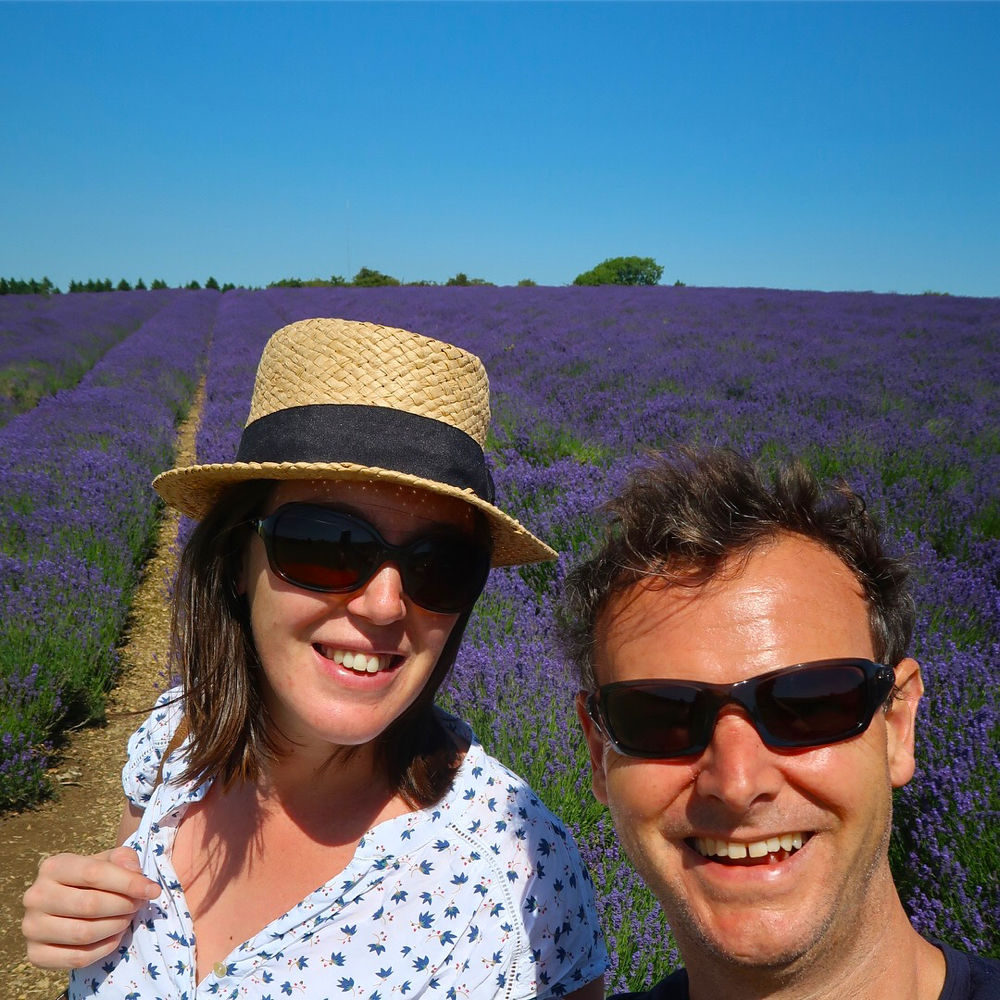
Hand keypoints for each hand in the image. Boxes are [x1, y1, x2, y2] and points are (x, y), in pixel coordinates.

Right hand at [22, 847, 160, 969]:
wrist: (65, 903)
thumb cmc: (92, 878)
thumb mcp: (107, 860)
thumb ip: (123, 858)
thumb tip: (133, 871)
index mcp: (53, 866)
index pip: (94, 874)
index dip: (129, 883)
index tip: (153, 890)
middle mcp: (35, 896)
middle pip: (90, 905)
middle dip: (123, 906)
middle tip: (138, 905)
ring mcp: (31, 927)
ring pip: (84, 933)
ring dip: (116, 927)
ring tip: (127, 919)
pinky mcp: (35, 954)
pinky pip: (77, 958)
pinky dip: (104, 948)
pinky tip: (115, 936)